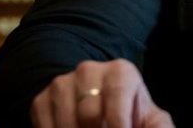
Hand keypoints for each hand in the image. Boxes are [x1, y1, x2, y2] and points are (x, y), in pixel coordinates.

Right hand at [31, 58, 173, 127]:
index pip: (116, 109)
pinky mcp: (40, 99)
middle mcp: (89, 70)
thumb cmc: (130, 114)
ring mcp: (62, 83)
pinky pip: (45, 127)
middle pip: (89, 116)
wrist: (101, 104)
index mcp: (121, 71)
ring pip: (65, 123)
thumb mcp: (151, 119)